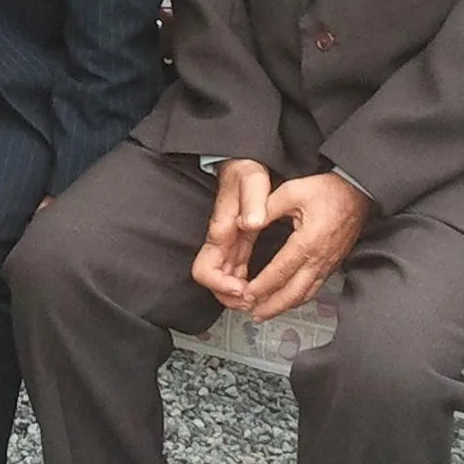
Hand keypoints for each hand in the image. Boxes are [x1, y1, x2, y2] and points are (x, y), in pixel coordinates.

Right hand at [191, 158, 273, 306]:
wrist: (244, 162)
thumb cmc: (245, 170)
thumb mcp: (253, 181)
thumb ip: (253, 201)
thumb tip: (251, 222)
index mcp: (220, 230)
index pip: (205, 270)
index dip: (220, 285)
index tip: (241, 288)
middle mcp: (220, 241)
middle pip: (212, 281)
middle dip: (229, 297)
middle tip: (253, 301)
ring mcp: (227, 244)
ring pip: (223, 280)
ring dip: (236, 295)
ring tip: (258, 299)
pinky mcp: (236, 243)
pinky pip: (234, 271)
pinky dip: (243, 284)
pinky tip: (258, 287)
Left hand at [239, 171, 373, 320]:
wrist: (358, 192)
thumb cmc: (328, 190)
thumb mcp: (292, 191)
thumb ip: (266, 208)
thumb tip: (243, 223)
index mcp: (308, 241)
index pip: (281, 271)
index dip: (262, 286)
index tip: (247, 295)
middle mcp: (320, 258)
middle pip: (294, 292)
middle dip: (272, 306)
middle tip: (254, 314)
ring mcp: (328, 263)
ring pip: (306, 294)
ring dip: (285, 306)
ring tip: (266, 313)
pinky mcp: (333, 264)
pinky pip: (315, 288)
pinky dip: (299, 299)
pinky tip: (289, 301)